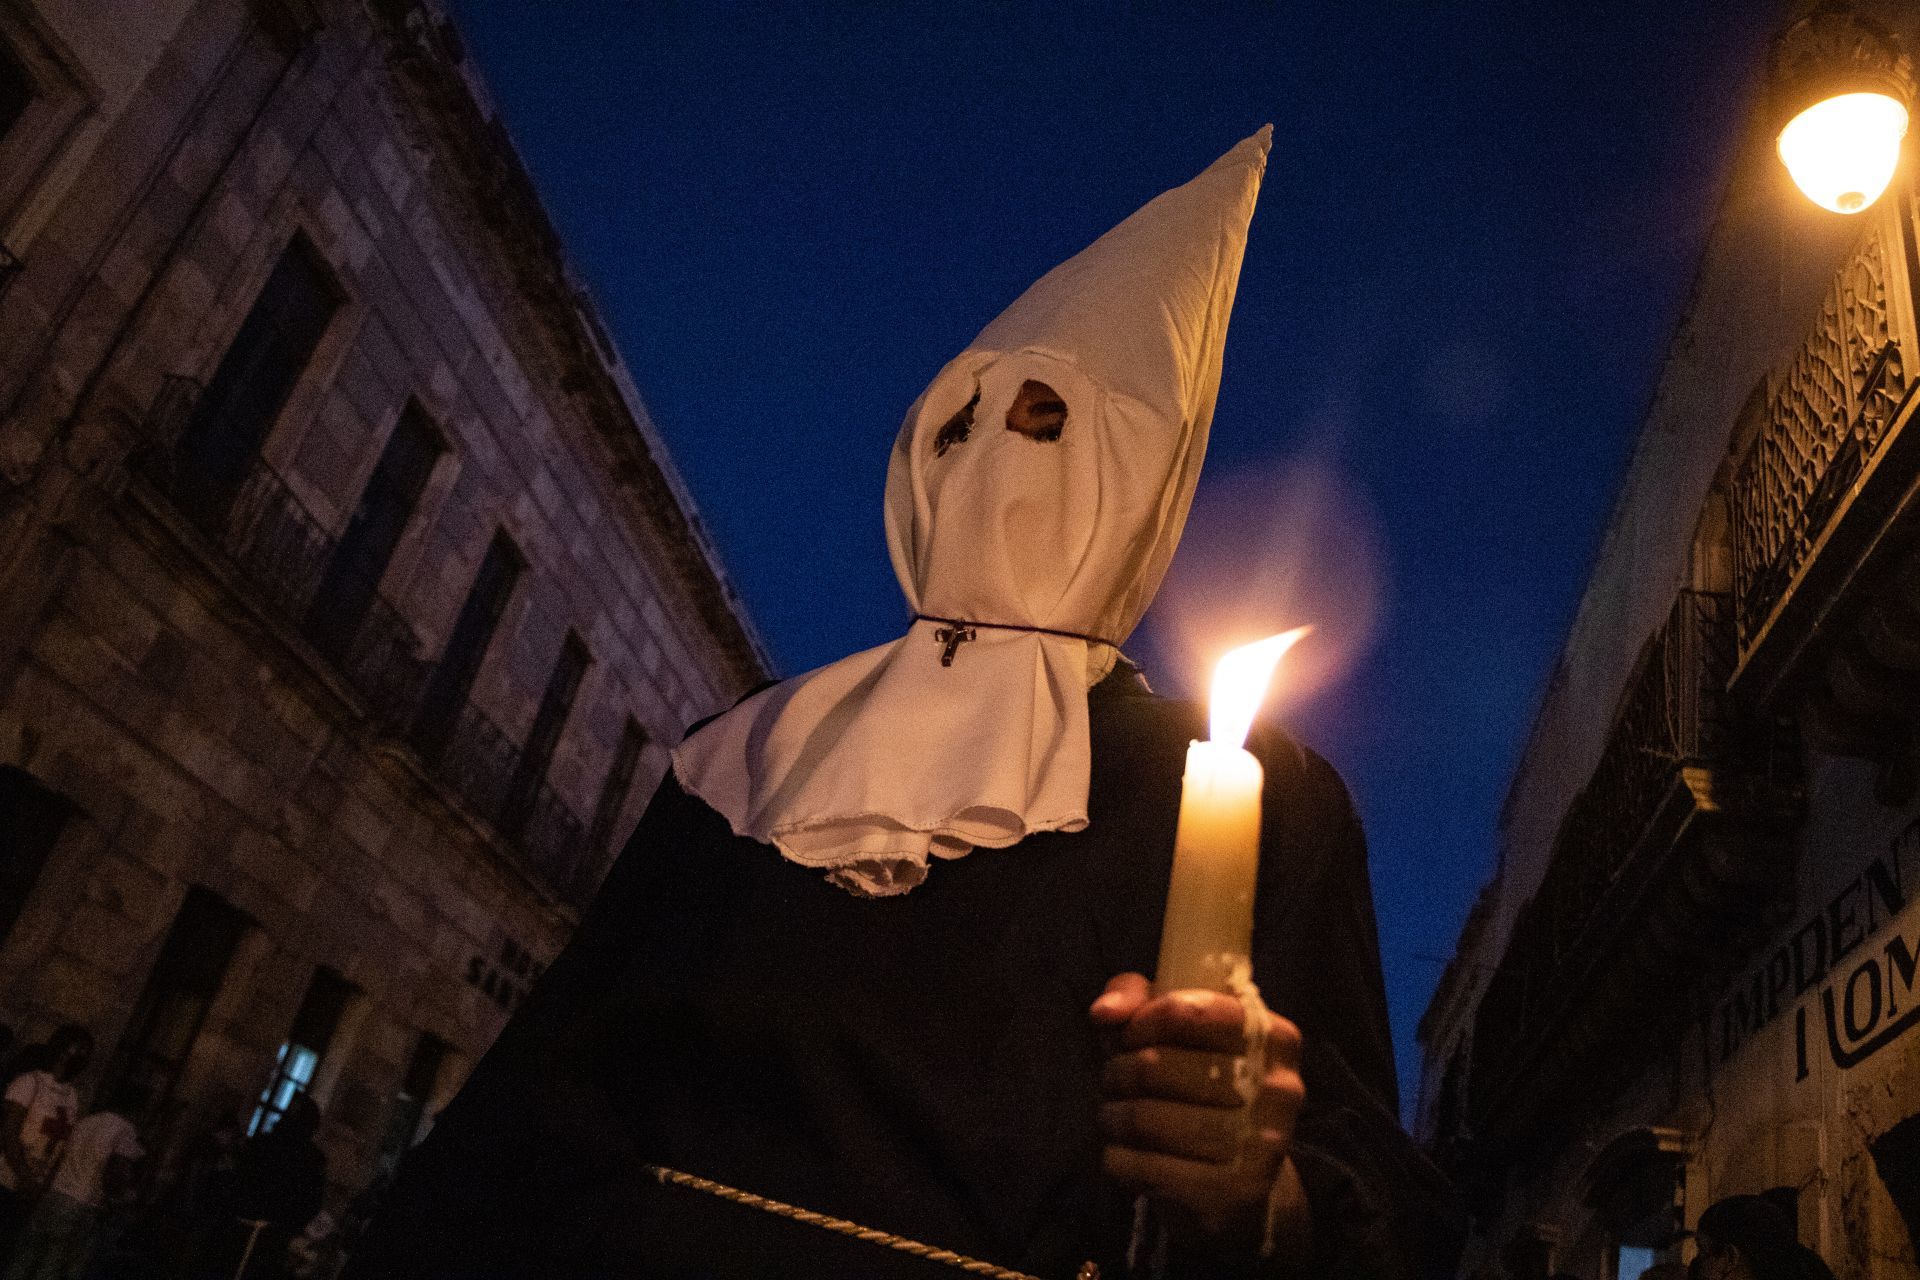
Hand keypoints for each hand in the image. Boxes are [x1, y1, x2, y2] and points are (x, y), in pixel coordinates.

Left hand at [1089, 972, 1306, 1248]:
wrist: (1236, 1181)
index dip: (1141, 1022)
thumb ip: (1136, 997)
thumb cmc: (1197, 1087)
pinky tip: (1124, 1154)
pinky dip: (1119, 1159)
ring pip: (1148, 1119)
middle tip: (1114, 1081)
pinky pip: (1148, 1169)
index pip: (1187, 1011)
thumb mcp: (1172, 1030)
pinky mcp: (1237, 1193)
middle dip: (1118, 1072)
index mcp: (1272, 1036)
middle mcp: (1279, 1088)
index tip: (1130, 1036)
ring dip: (1114, 1116)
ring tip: (1115, 1116)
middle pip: (1156, 1066)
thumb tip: (1103, 1012)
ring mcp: (1262, 1145)